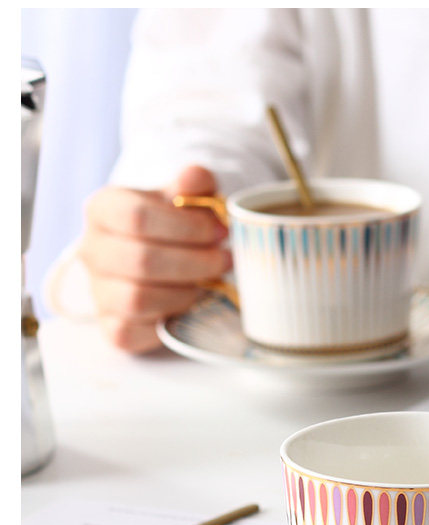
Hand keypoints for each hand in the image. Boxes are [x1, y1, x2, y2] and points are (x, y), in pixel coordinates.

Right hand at [79, 165, 230, 352]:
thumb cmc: (172, 227)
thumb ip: (193, 185)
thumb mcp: (184, 198)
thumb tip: (195, 178)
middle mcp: (92, 250)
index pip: (137, 217)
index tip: (220, 232)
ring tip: (207, 282)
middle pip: (142, 260)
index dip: (186, 227)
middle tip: (225, 260)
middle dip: (195, 262)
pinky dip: (168, 320)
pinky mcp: (112, 328)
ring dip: (184, 292)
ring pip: (137, 299)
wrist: (156, 258)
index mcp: (104, 209)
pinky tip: (189, 304)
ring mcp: (98, 292)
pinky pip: (134, 332)